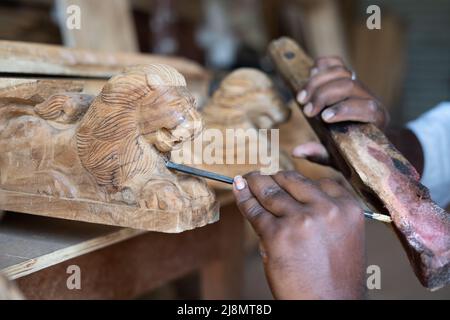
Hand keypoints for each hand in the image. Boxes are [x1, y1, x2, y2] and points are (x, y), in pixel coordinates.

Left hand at [233, 171, 364, 299]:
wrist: (328, 305)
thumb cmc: (334, 275)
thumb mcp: (341, 235)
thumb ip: (322, 210)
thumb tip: (286, 190)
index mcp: (348, 208)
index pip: (321, 179)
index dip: (299, 180)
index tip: (285, 177)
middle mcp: (326, 209)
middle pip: (292, 180)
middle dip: (274, 178)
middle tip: (261, 177)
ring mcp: (301, 221)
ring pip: (270, 191)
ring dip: (255, 182)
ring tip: (246, 179)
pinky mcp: (277, 235)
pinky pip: (254, 210)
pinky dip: (243, 198)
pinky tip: (238, 190)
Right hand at [293, 57, 388, 165]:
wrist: (362, 136)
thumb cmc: (349, 150)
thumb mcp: (336, 157)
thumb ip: (319, 154)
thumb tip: (297, 151)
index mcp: (376, 120)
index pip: (366, 108)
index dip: (344, 110)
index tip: (323, 118)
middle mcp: (371, 99)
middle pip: (348, 86)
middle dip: (323, 96)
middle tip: (305, 111)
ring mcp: (360, 85)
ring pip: (341, 72)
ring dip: (317, 82)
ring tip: (301, 97)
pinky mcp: (348, 77)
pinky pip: (338, 63)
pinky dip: (323, 64)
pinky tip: (310, 73)